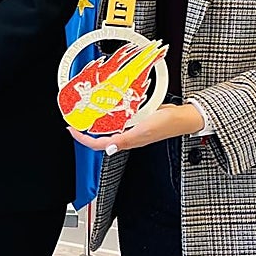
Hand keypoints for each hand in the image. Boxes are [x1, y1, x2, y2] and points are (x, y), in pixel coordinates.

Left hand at [67, 103, 204, 153]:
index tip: (72, 129)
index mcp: (128, 141)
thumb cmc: (168, 123)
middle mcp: (128, 137)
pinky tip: (106, 108)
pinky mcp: (137, 121)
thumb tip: (108, 148)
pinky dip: (109, 115)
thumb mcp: (145, 130)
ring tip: (85, 114)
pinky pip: (118, 121)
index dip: (83, 139)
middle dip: (86, 131)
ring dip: (96, 124)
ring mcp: (132, 129)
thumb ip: (126, 139)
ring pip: (109, 129)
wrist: (183, 117)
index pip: (100, 144)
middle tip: (75, 121)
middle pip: (101, 138)